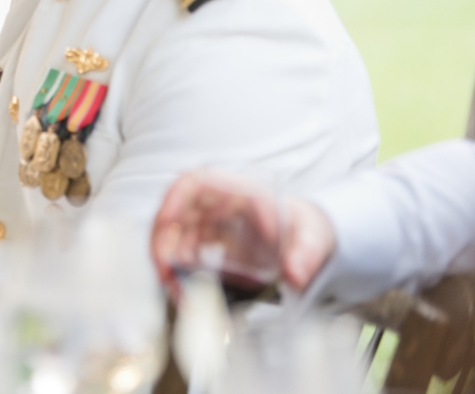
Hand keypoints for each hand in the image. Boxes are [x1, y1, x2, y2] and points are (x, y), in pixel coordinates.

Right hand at [151, 170, 337, 293]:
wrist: (305, 239)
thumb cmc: (303, 227)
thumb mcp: (311, 236)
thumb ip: (305, 254)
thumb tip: (295, 274)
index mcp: (237, 191)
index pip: (193, 183)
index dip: (173, 200)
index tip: (166, 224)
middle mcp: (214, 204)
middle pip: (173, 215)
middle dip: (163, 245)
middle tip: (167, 274)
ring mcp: (206, 224)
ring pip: (172, 238)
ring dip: (169, 265)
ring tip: (181, 293)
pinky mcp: (204, 244)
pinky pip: (181, 256)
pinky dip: (179, 275)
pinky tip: (188, 292)